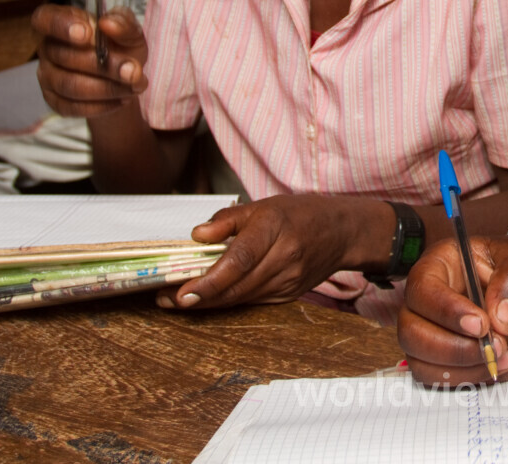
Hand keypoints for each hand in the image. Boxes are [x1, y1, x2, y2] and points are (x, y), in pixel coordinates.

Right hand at [33, 3, 146, 116]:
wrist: (123, 75)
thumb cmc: (120, 45)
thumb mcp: (130, 30)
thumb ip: (123, 24)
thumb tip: (108, 24)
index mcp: (60, 20)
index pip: (44, 19)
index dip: (61, 26)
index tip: (87, 33)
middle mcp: (48, 47)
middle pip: (65, 57)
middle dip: (105, 65)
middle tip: (134, 71)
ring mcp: (47, 75)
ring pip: (70, 85)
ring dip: (107, 88)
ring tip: (134, 86)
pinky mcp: (54, 101)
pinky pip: (72, 107)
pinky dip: (101, 105)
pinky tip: (122, 99)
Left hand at [157, 195, 389, 309]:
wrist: (342, 232)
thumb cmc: (299, 213)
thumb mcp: (262, 205)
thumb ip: (227, 220)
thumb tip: (196, 236)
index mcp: (275, 229)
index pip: (238, 261)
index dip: (209, 281)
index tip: (182, 292)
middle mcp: (284, 258)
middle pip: (236, 287)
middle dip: (199, 297)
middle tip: (166, 298)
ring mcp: (289, 281)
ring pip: (242, 299)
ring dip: (209, 302)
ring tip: (178, 300)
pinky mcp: (289, 295)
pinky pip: (252, 301)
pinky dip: (228, 301)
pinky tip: (208, 299)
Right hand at [397, 236, 507, 386]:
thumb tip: (503, 320)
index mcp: (435, 266)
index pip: (423, 292)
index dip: (448, 312)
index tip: (482, 325)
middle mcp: (422, 303)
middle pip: (412, 334)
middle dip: (456, 350)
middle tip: (498, 348)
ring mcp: (427, 334)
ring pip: (424, 365)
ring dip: (469, 371)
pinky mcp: (441, 361)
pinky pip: (447, 381)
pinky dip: (481, 379)